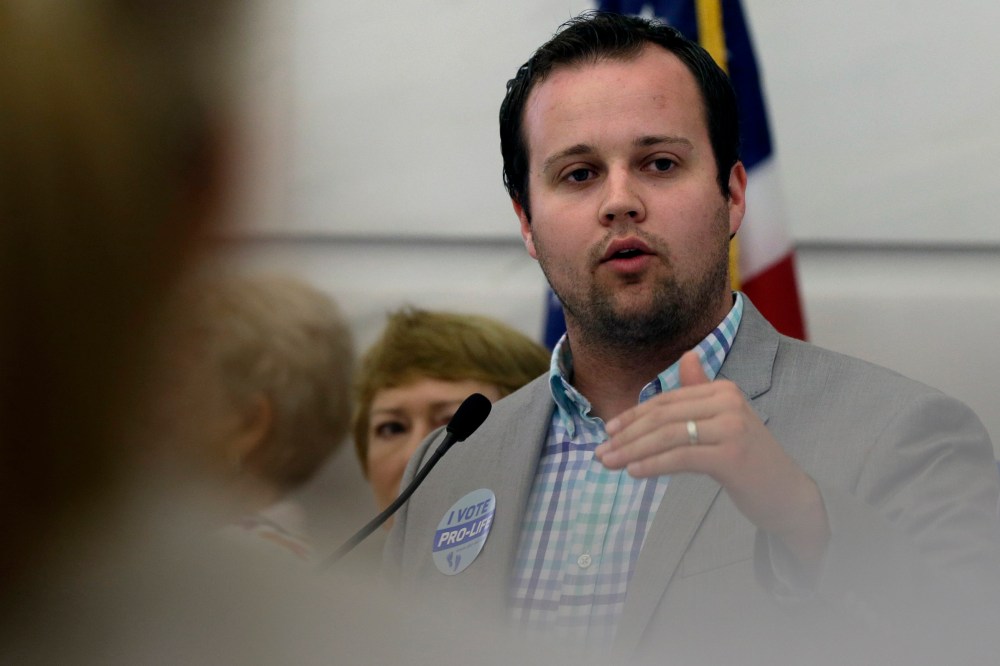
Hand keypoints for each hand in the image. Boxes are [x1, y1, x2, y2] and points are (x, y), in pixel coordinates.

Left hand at [594, 350, 829, 568]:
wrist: (787, 494)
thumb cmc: (750, 459)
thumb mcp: (724, 421)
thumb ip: (702, 391)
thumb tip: (687, 356)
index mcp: (723, 389)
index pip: (667, 400)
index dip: (633, 415)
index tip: (608, 431)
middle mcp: (729, 401)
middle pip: (663, 416)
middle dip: (626, 435)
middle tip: (600, 452)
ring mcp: (732, 427)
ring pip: (668, 436)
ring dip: (631, 451)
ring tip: (608, 463)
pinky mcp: (732, 455)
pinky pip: (681, 457)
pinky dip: (653, 464)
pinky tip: (633, 472)